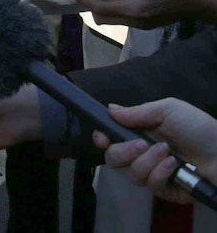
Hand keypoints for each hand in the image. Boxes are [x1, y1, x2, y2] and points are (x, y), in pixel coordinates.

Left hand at [68, 0, 216, 28]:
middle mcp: (134, 21)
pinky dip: (110, 6)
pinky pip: (120, 17)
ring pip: (109, 18)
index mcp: (133, 8)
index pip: (98, 5)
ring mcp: (140, 24)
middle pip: (100, 15)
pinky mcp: (145, 23)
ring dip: (98, 3)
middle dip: (86, 0)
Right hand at [94, 98, 216, 201]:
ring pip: (131, 174)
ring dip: (147, 161)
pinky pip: (151, 185)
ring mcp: (153, 173)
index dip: (101, 138)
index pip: (111, 137)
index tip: (102, 138)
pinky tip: (174, 165)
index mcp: (140, 132)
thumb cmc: (197, 127)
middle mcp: (142, 153)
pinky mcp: (165, 190)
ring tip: (167, 152)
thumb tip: (109, 108)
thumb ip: (137, 112)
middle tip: (140, 144)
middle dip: (123, 151)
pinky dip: (160, 173)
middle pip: (114, 158)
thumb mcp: (168, 110)